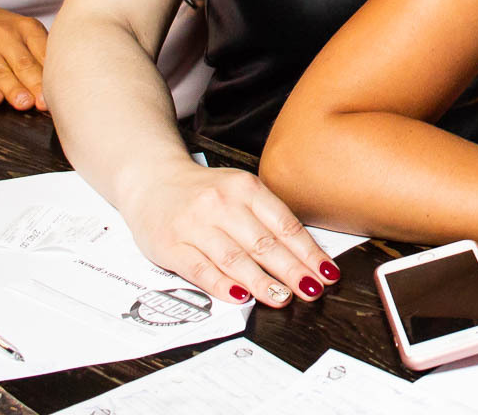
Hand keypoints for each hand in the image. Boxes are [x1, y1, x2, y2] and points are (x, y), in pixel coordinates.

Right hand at [0, 0, 50, 110]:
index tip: (61, 91)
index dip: (52, 73)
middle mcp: (2, 34)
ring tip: (24, 103)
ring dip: (13, 89)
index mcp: (25, 28)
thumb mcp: (18, 30)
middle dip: (35, 84)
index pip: (43, 51)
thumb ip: (36, 52)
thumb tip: (57, 84)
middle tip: (45, 102)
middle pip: (23, 63)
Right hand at [122, 160, 338, 308]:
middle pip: (263, 243)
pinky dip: (222, 285)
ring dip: (262, 282)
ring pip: (235, 259)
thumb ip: (266, 218)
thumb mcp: (238, 191)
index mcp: (245, 187)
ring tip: (283, 298)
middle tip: (312, 290)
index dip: (308, 251)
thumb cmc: (203, 192)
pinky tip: (241, 297)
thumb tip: (304, 254)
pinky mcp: (171, 246)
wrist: (151, 180)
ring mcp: (194, 225)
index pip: (284, 224)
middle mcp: (221, 203)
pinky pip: (201, 270)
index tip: (326, 272)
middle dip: (292, 270)